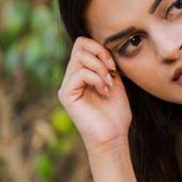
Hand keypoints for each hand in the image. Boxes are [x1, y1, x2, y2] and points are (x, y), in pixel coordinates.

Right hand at [57, 36, 131, 152]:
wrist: (113, 137)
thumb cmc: (116, 113)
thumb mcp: (115, 81)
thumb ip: (107, 64)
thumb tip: (103, 44)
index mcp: (82, 73)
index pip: (83, 44)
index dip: (100, 48)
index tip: (114, 66)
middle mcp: (71, 77)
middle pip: (80, 45)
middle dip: (101, 54)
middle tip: (111, 72)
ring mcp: (67, 85)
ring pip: (80, 57)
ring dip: (100, 69)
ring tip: (108, 85)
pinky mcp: (66, 95)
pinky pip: (79, 73)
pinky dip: (96, 79)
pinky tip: (104, 92)